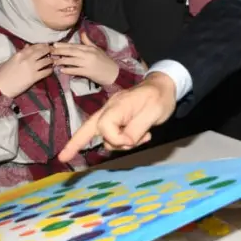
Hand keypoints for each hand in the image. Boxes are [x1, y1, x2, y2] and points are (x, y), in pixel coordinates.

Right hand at [0, 43, 53, 98]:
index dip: (43, 45)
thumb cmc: (3, 74)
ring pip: (46, 61)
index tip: (46, 46)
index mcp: (20, 54)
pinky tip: (50, 70)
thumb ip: (21, 52)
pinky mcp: (34, 77)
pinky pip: (46, 72)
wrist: (1, 87)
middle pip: (43, 51)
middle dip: (49, 50)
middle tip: (53, 51)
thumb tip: (28, 46)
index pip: (35, 46)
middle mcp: (27, 59)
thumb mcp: (11, 60)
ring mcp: (31, 68)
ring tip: (52, 61)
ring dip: (51, 60)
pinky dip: (50, 70)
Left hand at [49, 31, 120, 86]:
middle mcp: (87, 54)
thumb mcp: (97, 49)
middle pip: (71, 52)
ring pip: (72, 61)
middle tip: (51, 51)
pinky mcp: (87, 72)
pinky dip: (68, 70)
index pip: (74, 46)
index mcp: (89, 48)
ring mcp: (87, 63)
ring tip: (54, 61)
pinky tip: (62, 70)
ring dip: (62, 61)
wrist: (113, 72)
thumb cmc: (105, 61)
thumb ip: (88, 42)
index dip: (64, 45)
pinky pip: (75, 70)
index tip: (54, 44)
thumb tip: (82, 33)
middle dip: (60, 51)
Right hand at [58, 72, 176, 160]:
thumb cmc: (160, 97)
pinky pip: (112, 133)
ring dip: (122, 142)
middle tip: (75, 155)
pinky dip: (124, 139)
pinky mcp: (117, 118)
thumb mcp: (153, 113)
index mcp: (118, 105)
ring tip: (144, 136)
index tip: (132, 140)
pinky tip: (141, 136)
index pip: (105, 126)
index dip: (116, 139)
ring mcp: (112, 113)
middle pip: (89, 128)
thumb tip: (123, 142)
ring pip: (105, 135)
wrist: (165, 86)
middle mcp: (110, 109)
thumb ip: (136, 129)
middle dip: (80, 143)